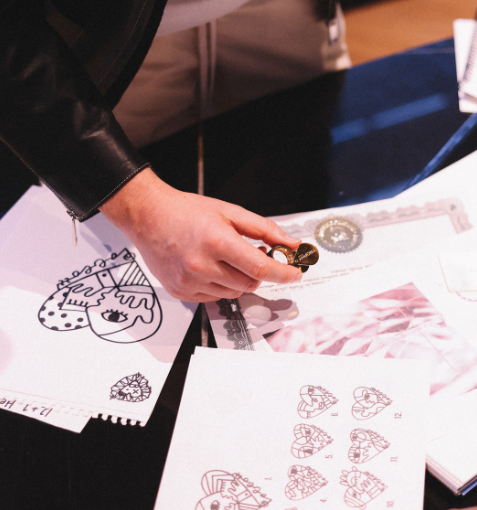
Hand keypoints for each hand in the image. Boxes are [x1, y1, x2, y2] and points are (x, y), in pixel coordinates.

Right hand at [100, 168, 302, 301]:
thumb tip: (291, 243)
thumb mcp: (229, 212)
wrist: (147, 217)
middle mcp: (202, 265)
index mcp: (217, 241)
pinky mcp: (180, 291)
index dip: (283, 273)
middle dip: (258, 272)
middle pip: (249, 283)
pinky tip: (210, 266)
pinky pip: (214, 297)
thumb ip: (263, 229)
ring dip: (239, 279)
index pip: (260, 267)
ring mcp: (189, 282)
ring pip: (233, 292)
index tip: (295, 274)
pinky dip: (220, 285)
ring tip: (227, 257)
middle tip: (253, 253)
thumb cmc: (187, 211)